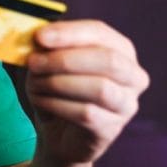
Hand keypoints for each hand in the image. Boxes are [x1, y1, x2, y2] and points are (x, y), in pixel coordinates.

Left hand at [25, 20, 149, 165]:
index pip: (100, 33)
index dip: (70, 33)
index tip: (40, 37)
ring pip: (100, 89)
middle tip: (33, 62)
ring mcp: (126, 104)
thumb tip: (38, 39)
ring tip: (34, 84)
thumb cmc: (57, 89)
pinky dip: (58, 105)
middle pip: (108, 60)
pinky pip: (87, 114)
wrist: (59, 133)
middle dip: (65, 59)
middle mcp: (133, 75)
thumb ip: (48, 48)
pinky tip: (41, 102)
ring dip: (59, 83)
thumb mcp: (49, 63)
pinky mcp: (112, 128)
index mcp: (120, 49)